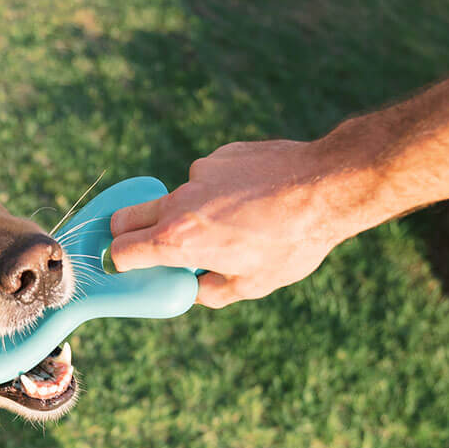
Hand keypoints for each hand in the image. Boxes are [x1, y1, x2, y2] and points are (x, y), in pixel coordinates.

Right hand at [108, 139, 365, 307]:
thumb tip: (196, 288)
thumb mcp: (253, 284)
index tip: (130, 268)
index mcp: (179, 241)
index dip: (121, 264)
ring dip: (190, 213)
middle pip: (126, 217)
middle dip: (127, 233)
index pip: (122, 252)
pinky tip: (253, 198)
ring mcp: (198, 174)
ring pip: (177, 197)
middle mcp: (180, 203)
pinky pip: (207, 177)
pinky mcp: (220, 155)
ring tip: (237, 223)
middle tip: (150, 246)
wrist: (327, 186)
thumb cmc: (292, 242)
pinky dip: (219, 190)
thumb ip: (212, 292)